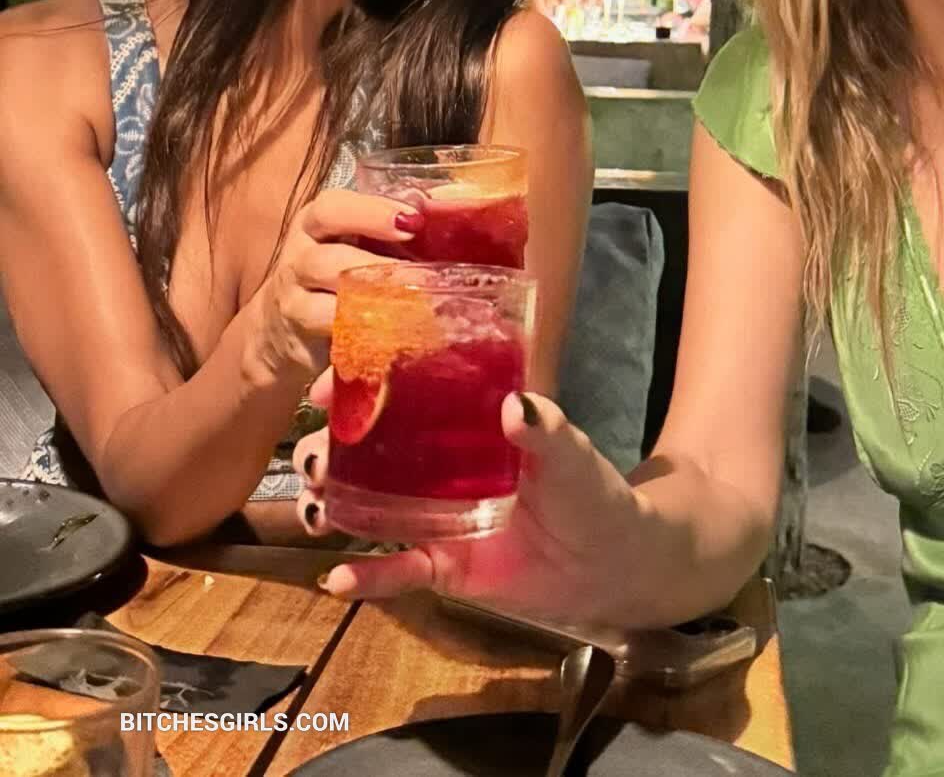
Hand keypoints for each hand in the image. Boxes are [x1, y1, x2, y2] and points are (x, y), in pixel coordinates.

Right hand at [244, 190, 422, 385]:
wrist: (281, 326)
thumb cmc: (337, 270)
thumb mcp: (356, 239)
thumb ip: (393, 222)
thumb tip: (450, 198)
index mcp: (314, 224)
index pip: (331, 208)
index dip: (372, 213)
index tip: (413, 221)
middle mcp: (299, 259)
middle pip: (326, 260)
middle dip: (377, 268)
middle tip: (422, 276)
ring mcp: (295, 304)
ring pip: (325, 307)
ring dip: (372, 309)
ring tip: (414, 309)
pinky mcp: (302, 343)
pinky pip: (332, 342)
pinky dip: (364, 341)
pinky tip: (394, 340)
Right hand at [294, 370, 642, 623]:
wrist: (612, 562)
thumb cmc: (591, 489)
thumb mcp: (570, 451)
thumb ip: (545, 428)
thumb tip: (515, 404)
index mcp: (464, 423)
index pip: (404, 392)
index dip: (362, 384)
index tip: (327, 382)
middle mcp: (439, 465)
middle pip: (370, 449)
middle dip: (330, 447)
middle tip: (312, 452)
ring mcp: (436, 516)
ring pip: (369, 506)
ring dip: (333, 503)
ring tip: (314, 505)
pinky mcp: (444, 566)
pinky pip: (397, 571)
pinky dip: (367, 577)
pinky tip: (338, 579)